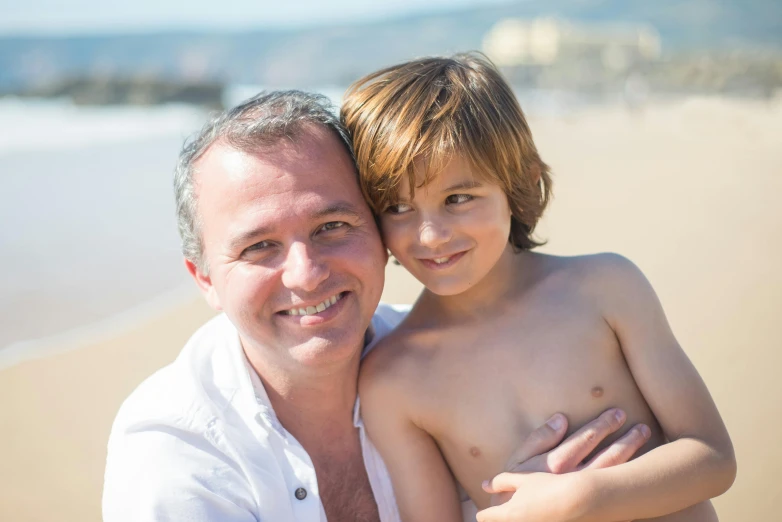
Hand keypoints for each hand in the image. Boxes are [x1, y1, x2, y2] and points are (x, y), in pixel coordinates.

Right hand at [477, 408, 650, 519]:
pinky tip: (642, 477)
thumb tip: (561, 418)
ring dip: (632, 458)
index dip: (603, 425)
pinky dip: (631, 488)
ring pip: (616, 477)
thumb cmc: (514, 491)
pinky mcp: (595, 514)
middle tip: (642, 427)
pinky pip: (618, 502)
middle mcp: (575, 483)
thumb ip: (539, 439)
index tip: (618, 413)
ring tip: (644, 444)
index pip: (585, 440)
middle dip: (626, 441)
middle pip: (607, 458)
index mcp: (557, 466)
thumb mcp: (518, 462)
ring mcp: (587, 502)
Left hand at [477, 472, 587, 521]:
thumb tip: (485, 485)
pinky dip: (533, 521)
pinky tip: (542, 516)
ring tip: (528, 512)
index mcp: (507, 514)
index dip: (485, 512)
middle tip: (513, 509)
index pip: (484, 517)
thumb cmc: (551, 486)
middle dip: (501, 517)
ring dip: (519, 518)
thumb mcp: (524, 479)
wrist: (582, 500)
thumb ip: (501, 482)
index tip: (488, 510)